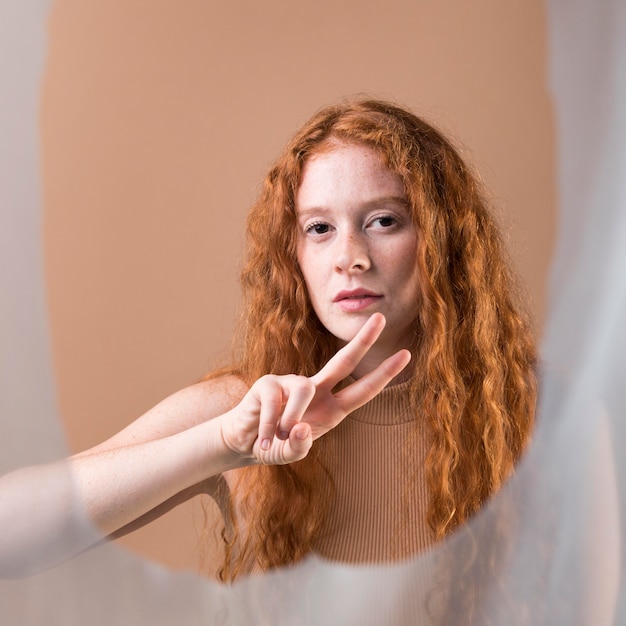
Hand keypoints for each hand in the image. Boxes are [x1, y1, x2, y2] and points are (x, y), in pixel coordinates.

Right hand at [219, 313, 410, 465]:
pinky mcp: (269, 382)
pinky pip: (276, 401)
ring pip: (304, 390)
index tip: (406, 354)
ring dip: (291, 420)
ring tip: (278, 438)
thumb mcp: (290, 454)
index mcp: (331, 408)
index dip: (383, 373)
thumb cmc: (274, 445)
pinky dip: (270, 426)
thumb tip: (302, 427)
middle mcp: (316, 390)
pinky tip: (263, 436)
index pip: (362, 389)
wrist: (243, 442)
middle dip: (363, 340)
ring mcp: (292, 383)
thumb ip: (298, 448)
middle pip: (344, 361)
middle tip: (381, 317)